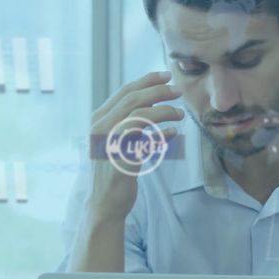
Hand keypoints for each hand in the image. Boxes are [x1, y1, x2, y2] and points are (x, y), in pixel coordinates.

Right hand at [87, 71, 183, 219]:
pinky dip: (162, 133)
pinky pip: (146, 139)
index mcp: (98, 119)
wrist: (105, 202)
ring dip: (164, 111)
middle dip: (159, 91)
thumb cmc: (114, 170)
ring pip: (140, 114)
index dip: (147, 81)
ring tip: (180, 114)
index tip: (166, 76)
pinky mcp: (121, 158)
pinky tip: (173, 134)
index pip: (124, 92)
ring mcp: (109, 142)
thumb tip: (152, 100)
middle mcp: (100, 127)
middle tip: (178, 91)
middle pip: (133, 98)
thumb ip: (127, 120)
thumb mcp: (116, 139)